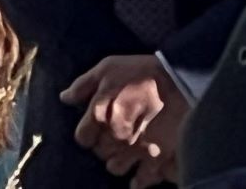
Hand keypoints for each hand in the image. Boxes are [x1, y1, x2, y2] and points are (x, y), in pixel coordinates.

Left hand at [64, 55, 186, 183]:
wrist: (180, 80)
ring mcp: (135, 150)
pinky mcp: (156, 158)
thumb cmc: (141, 71)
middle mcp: (114, 136)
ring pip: (116, 168)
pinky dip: (138, 180)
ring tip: (125, 151)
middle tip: (113, 136)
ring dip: (118, 160)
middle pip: (100, 153)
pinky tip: (138, 175)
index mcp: (100, 115)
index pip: (83, 138)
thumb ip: (83, 85)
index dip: (88, 133)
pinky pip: (141, 180)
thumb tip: (64, 98)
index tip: (94, 129)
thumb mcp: (107, 67)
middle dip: (104, 145)